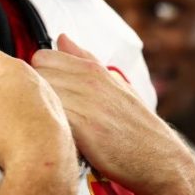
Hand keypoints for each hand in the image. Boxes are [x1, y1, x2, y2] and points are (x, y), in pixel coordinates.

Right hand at [0, 33, 77, 194]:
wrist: (44, 165)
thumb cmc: (15, 133)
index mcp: (15, 67)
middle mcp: (34, 78)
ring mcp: (45, 98)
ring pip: (13, 92)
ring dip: (1, 104)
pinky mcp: (50, 117)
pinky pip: (26, 110)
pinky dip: (16, 118)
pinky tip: (10, 133)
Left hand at [32, 34, 194, 194]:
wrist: (158, 157)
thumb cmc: (134, 124)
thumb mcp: (113, 83)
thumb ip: (83, 59)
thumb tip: (62, 38)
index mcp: (93, 69)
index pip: (42, 56)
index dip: (40, 74)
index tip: (47, 89)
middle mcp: (88, 82)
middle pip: (37, 74)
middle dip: (37, 91)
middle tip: (47, 108)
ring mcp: (86, 103)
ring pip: (41, 94)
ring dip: (41, 108)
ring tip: (53, 122)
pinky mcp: (84, 128)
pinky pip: (51, 115)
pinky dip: (49, 124)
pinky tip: (59, 133)